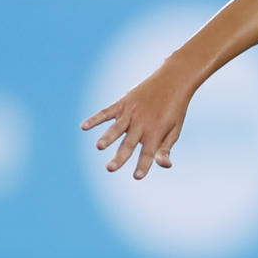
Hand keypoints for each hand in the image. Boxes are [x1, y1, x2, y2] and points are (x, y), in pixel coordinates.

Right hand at [81, 65, 194, 179]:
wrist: (173, 81)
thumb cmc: (174, 109)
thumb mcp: (174, 129)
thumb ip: (165, 148)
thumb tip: (164, 165)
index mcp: (157, 131)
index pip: (149, 152)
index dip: (143, 165)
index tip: (137, 176)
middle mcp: (142, 123)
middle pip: (129, 143)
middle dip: (120, 156)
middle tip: (110, 168)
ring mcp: (131, 112)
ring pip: (117, 127)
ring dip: (108, 137)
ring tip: (99, 147)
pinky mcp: (123, 103)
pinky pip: (107, 112)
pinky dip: (95, 118)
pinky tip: (84, 126)